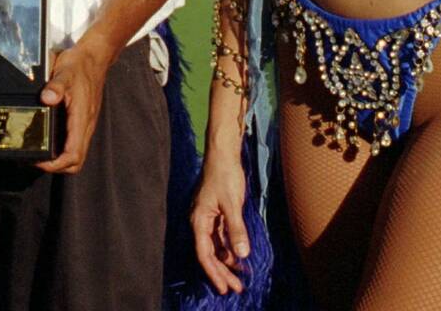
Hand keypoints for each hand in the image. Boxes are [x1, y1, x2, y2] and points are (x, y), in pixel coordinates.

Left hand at [35, 41, 111, 174]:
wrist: (95, 57)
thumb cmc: (80, 65)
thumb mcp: (65, 71)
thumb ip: (56, 86)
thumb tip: (46, 99)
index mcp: (82, 118)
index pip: (73, 154)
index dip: (56, 164)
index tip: (39, 161)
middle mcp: (86, 125)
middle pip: (75, 161)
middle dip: (56, 167)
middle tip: (36, 160)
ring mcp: (86, 123)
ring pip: (76, 153)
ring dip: (60, 159)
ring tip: (40, 152)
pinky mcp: (83, 119)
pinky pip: (75, 142)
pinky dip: (63, 148)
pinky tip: (49, 139)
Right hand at [191, 147, 249, 294]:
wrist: (223, 153)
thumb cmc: (224, 174)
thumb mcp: (231, 203)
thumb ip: (236, 228)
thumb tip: (241, 254)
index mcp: (198, 219)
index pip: (204, 253)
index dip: (214, 272)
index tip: (224, 288)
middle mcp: (200, 221)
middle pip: (209, 253)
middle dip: (221, 272)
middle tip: (236, 289)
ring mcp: (208, 218)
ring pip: (215, 247)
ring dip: (226, 262)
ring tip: (239, 278)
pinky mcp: (216, 213)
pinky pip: (221, 237)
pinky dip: (228, 249)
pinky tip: (238, 257)